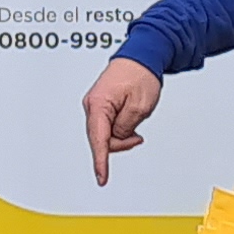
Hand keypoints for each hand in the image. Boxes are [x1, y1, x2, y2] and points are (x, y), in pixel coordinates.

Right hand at [82, 57, 162, 184]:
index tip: (102, 178)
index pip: (99, 140)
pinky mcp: (100, 103)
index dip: (101, 162)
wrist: (141, 55)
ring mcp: (95, 104)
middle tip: (137, 137)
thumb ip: (125, 128)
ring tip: (136, 125)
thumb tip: (116, 139)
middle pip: (100, 139)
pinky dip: (119, 128)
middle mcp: (92, 104)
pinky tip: (129, 124)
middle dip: (119, 143)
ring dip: (121, 135)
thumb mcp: (139, 108)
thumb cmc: (140, 75)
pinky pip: (106, 125)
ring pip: (104, 133)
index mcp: (98, 104)